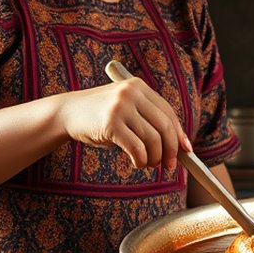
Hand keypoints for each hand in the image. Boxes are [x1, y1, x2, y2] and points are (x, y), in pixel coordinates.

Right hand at [58, 78, 192, 169]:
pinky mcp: (110, 123)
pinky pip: (136, 147)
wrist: (67, 113)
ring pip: (152, 139)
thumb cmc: (100, 117)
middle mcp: (131, 93)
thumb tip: (179, 146)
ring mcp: (120, 106)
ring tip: (147, 164)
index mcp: (139, 87)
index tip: (186, 151)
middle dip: (171, 150)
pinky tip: (137, 163)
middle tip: (170, 166)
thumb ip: (148, 121)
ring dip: (153, 158)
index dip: (179, 134)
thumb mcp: (126, 111)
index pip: (168, 113)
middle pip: (164, 126)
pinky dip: (141, 160)